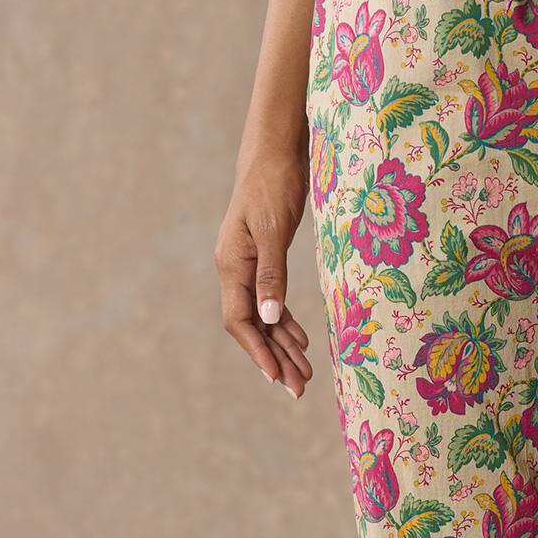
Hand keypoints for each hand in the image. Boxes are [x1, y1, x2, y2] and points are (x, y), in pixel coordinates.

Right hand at [214, 148, 313, 398]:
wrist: (276, 148)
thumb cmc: (274, 183)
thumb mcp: (274, 229)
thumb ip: (271, 274)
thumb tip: (268, 317)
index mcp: (232, 264)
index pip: (239, 320)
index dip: (257, 351)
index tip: (277, 377)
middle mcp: (235, 268)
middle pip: (252, 325)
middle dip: (274, 358)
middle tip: (298, 389)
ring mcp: (249, 264)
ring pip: (263, 316)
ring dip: (283, 345)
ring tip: (305, 373)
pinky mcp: (264, 258)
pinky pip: (271, 299)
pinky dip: (285, 321)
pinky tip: (301, 338)